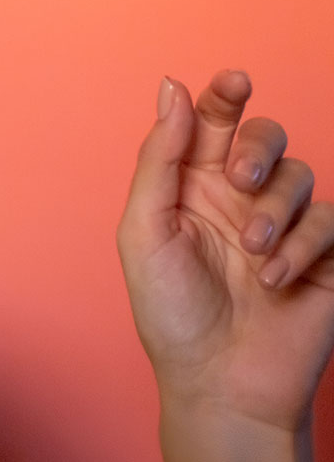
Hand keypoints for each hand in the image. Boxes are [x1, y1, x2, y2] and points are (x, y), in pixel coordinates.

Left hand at [118, 68, 333, 434]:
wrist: (218, 380)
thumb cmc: (171, 311)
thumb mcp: (146, 229)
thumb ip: (160, 158)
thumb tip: (172, 88)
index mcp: (190, 184)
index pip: (213, 121)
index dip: (224, 93)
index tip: (234, 80)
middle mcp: (237, 197)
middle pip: (265, 135)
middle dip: (259, 147)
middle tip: (242, 180)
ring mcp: (282, 225)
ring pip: (299, 175)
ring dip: (275, 210)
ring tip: (251, 252)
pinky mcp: (323, 256)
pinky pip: (329, 221)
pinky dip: (302, 246)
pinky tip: (275, 279)